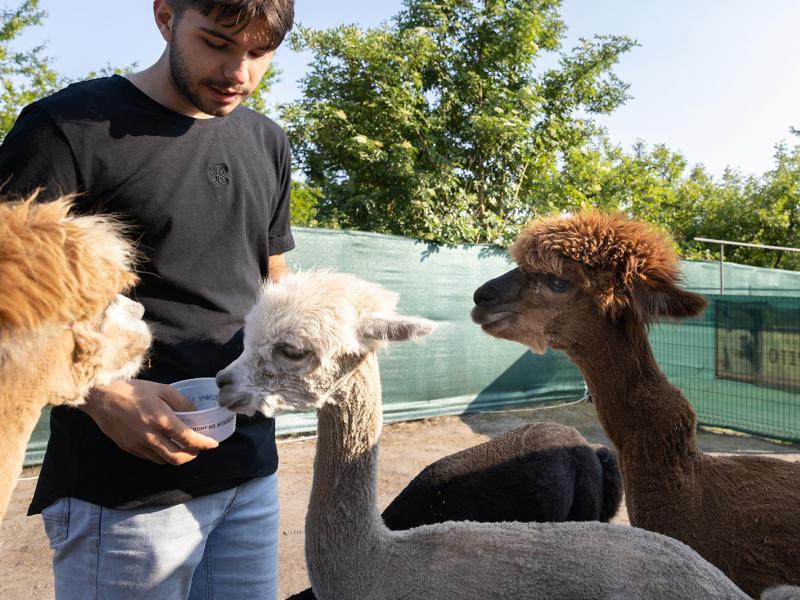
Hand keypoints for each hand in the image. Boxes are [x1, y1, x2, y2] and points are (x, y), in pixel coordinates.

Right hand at [79, 379, 218, 464]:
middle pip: (177, 457)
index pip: (188, 438)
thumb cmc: (133, 390)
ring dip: (177, 457)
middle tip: (198, 449)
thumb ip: (182, 403)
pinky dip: (161, 455)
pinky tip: (165, 446)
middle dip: (192, 456)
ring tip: (183, 448)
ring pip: (163, 461)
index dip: (204, 444)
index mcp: (161, 420)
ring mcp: (138, 445)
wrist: (101, 397)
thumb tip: (196, 415)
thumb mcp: (163, 389)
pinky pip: (149, 458)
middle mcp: (150, 436)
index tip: (213, 444)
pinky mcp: (128, 448)